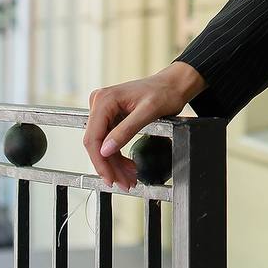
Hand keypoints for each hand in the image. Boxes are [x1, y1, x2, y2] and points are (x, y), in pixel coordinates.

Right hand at [84, 63, 205, 190]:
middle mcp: (100, 103)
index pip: (93, 138)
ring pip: (103, 146)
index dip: (100, 162)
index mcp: (104, 100)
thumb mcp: (148, 112)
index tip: (110, 178)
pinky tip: (128, 168)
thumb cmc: (165, 92)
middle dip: (110, 167)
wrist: (174, 84)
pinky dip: (118, 156)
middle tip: (123, 183)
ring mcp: (104, 110)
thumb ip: (126, 130)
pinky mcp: (111, 116)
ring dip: (115, 165)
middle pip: (97, 144)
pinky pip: (110, 141)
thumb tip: (105, 150)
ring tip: (128, 179)